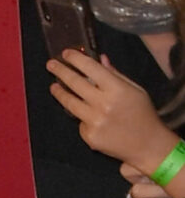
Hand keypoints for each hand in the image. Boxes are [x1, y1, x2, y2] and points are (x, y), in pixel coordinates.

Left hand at [47, 49, 177, 167]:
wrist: (146, 144)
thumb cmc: (142, 113)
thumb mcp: (134, 89)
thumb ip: (115, 74)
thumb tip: (100, 59)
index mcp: (117, 89)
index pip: (91, 69)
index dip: (76, 59)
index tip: (66, 53)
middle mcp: (103, 104)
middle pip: (75, 84)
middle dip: (61, 71)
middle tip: (50, 64)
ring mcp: (94, 122)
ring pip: (70, 104)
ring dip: (60, 93)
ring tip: (53, 86)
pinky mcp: (89, 136)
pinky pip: (80, 122)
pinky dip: (82, 117)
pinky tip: (90, 118)